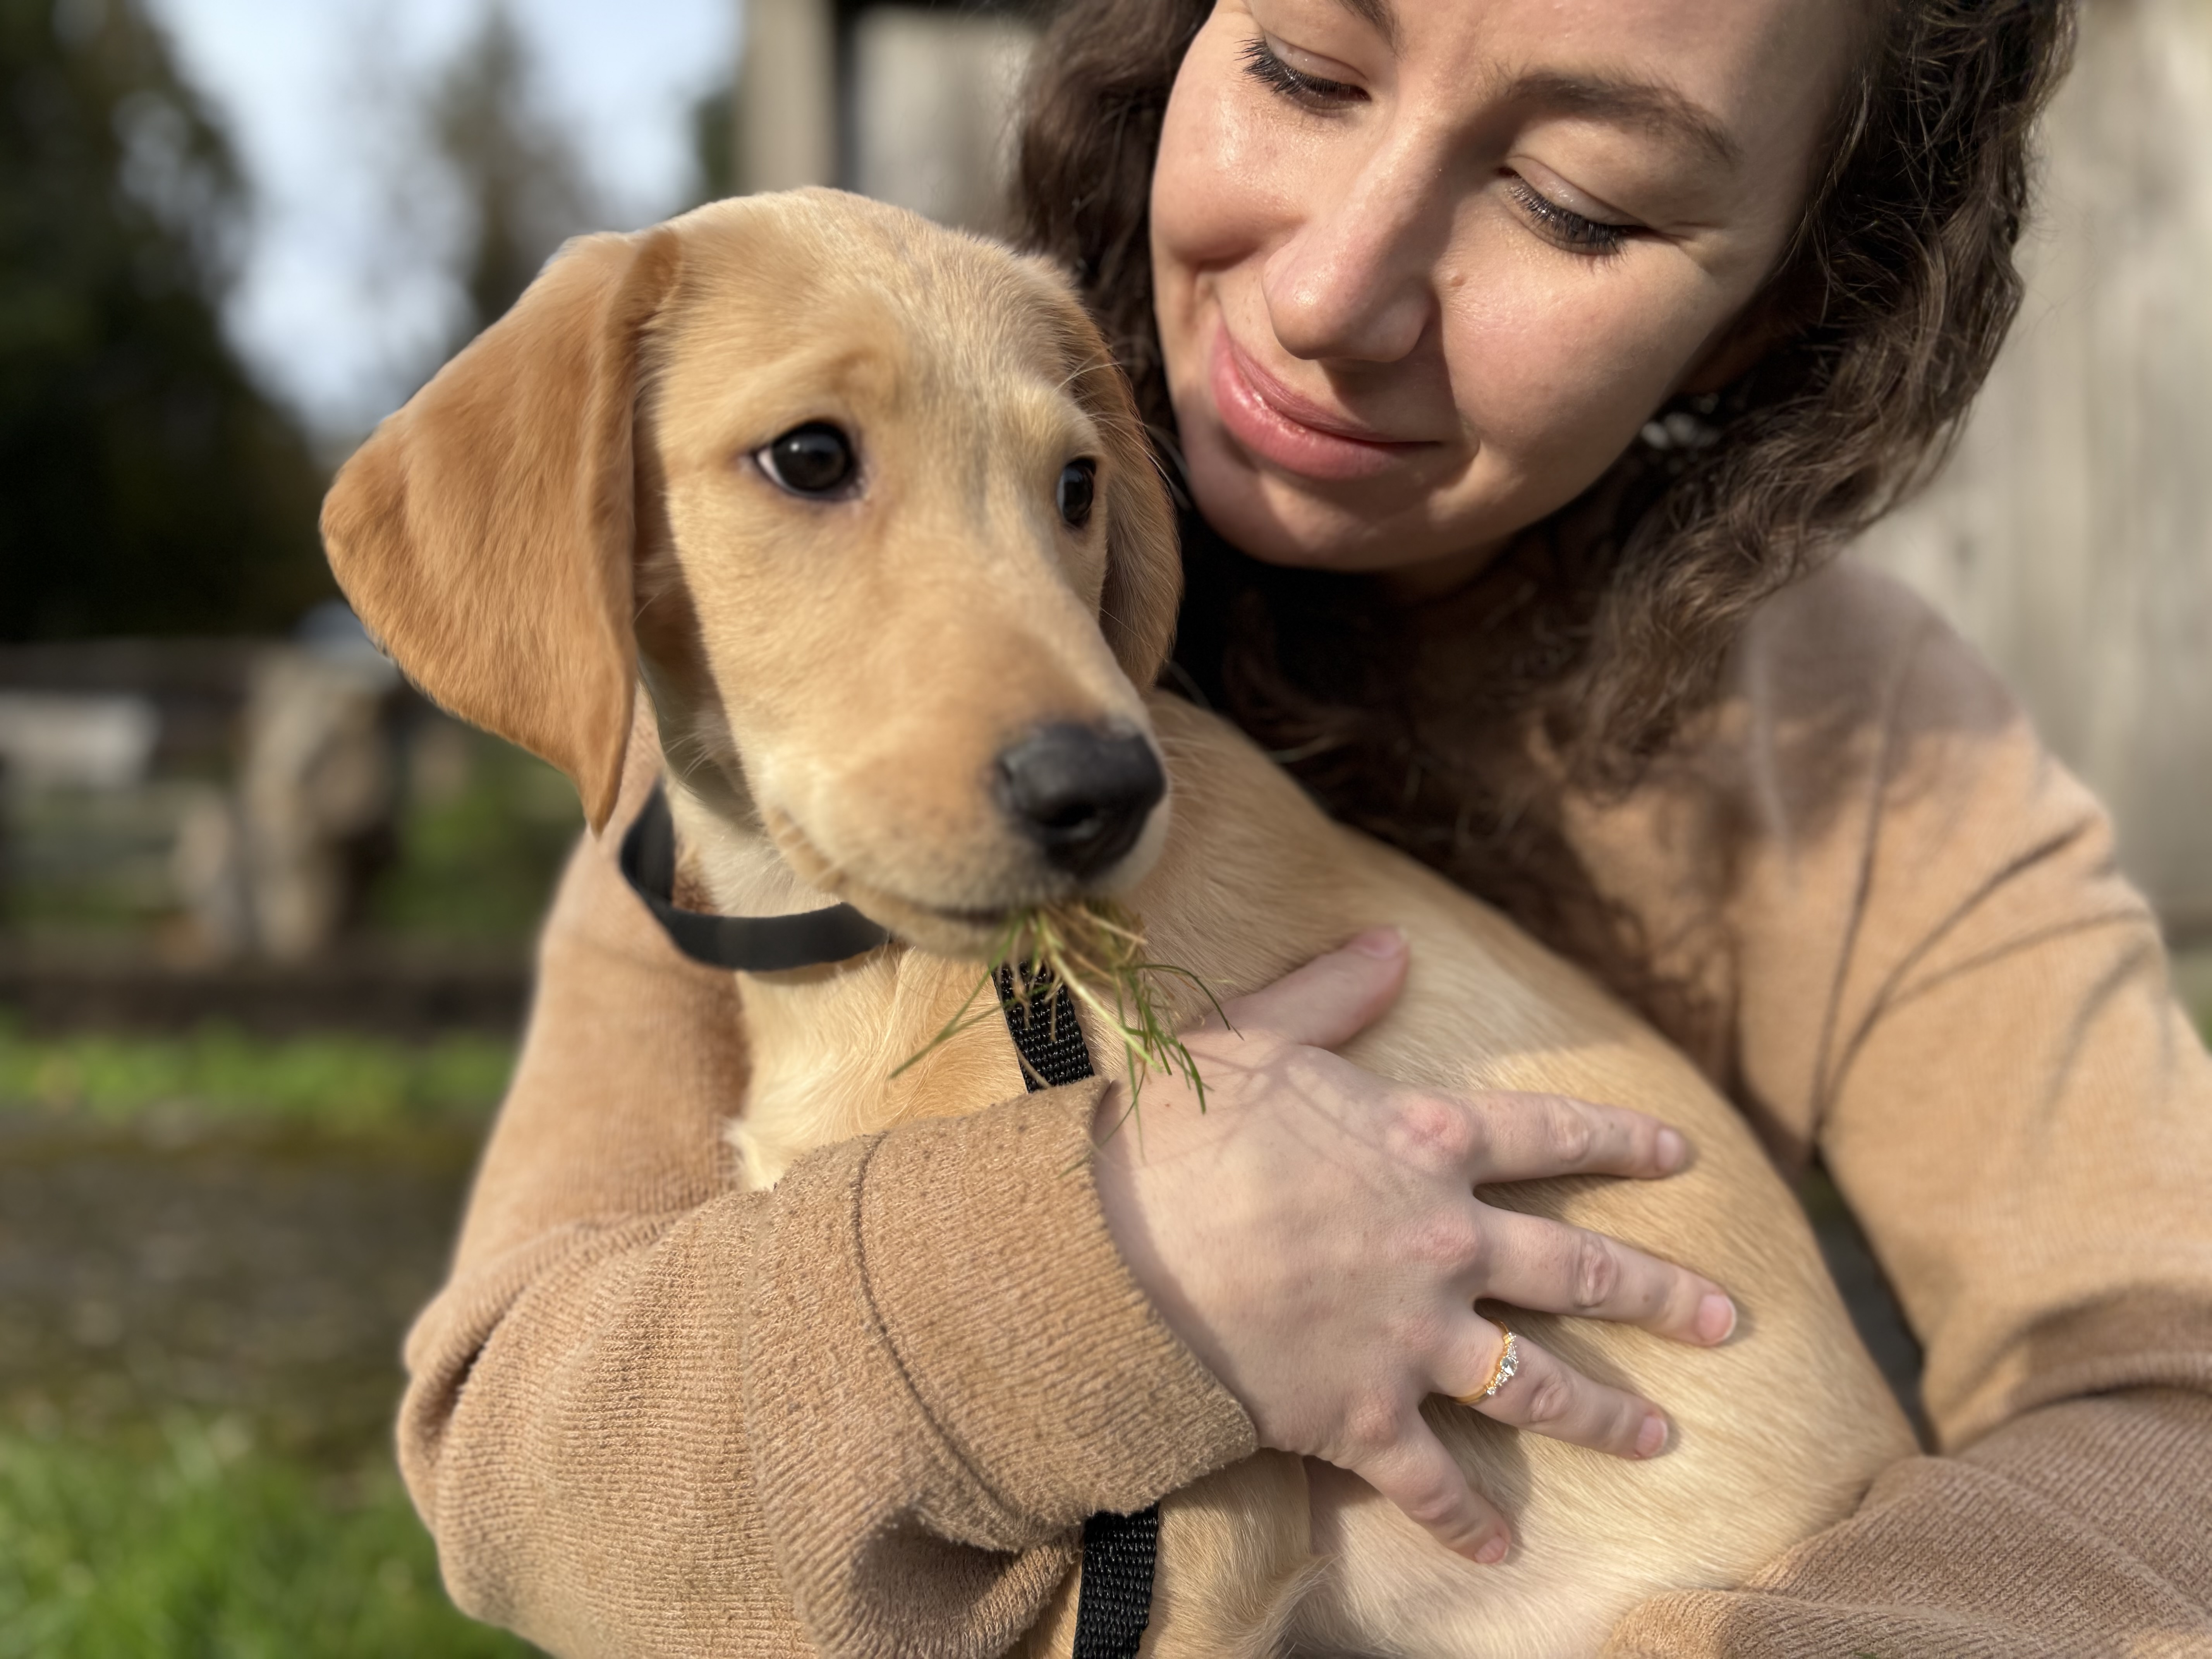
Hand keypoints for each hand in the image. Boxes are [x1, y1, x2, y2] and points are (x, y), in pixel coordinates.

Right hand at [1091, 927, 1736, 1563]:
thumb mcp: (1252, 1036)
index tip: (1685, 1158)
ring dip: (1604, 1417)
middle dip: (1660, 1297)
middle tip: (1727, 1322)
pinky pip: (1431, 1481)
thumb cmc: (1175, 1134)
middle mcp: (1442, 1244)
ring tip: (1662, 1440)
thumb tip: (1394, 942)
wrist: (1111, 1250)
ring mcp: (1410, 1338)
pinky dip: (1468, 1523)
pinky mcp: (1361, 1415)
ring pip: (1534, 1385)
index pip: (1552, 1137)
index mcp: (1424, 1146)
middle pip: (1577, 1273)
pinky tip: (1503, 1550)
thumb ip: (1332, 993)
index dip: (1623, 1144)